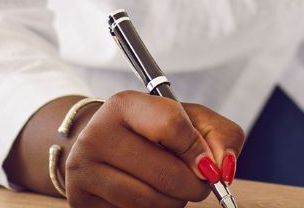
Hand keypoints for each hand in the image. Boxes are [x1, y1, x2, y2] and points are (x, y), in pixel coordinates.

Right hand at [63, 91, 243, 207]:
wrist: (104, 148)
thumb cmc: (154, 133)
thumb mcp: (188, 120)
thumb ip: (218, 135)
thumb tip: (223, 168)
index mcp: (124, 105)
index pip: (171, 125)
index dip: (198, 150)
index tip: (209, 166)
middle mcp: (96, 135)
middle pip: (165, 173)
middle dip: (193, 186)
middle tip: (197, 184)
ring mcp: (83, 170)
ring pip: (148, 201)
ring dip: (173, 203)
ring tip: (170, 190)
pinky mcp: (79, 200)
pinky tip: (147, 197)